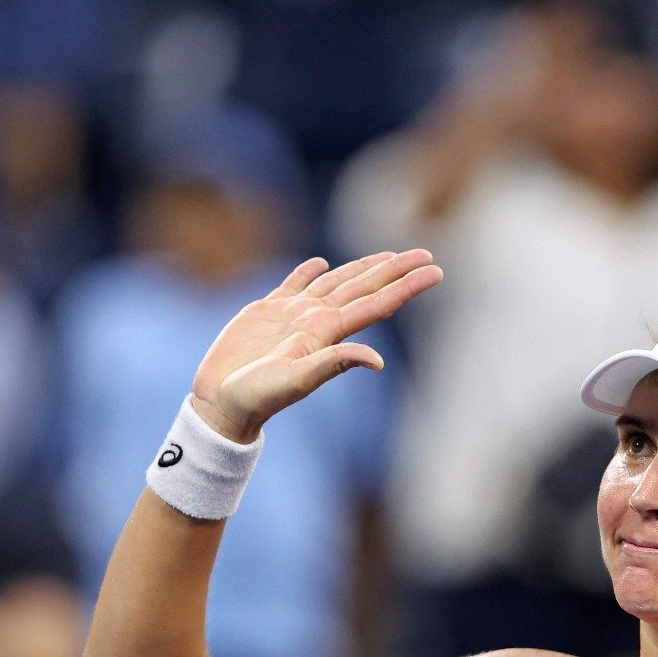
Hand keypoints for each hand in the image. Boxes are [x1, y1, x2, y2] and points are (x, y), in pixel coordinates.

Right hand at [189, 250, 441, 442]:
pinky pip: (292, 285)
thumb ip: (335, 363)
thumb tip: (379, 360)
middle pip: (364, 287)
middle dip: (395, 270)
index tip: (436, 270)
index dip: (406, 285)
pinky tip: (320, 264)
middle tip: (426, 253)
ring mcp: (293, 314)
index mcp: (328, 331)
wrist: (221, 403)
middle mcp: (316, 320)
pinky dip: (307, 272)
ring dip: (362, 268)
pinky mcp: (266, 312)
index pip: (377, 303)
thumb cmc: (258, 396)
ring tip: (387, 256)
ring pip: (335, 282)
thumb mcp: (297, 380)